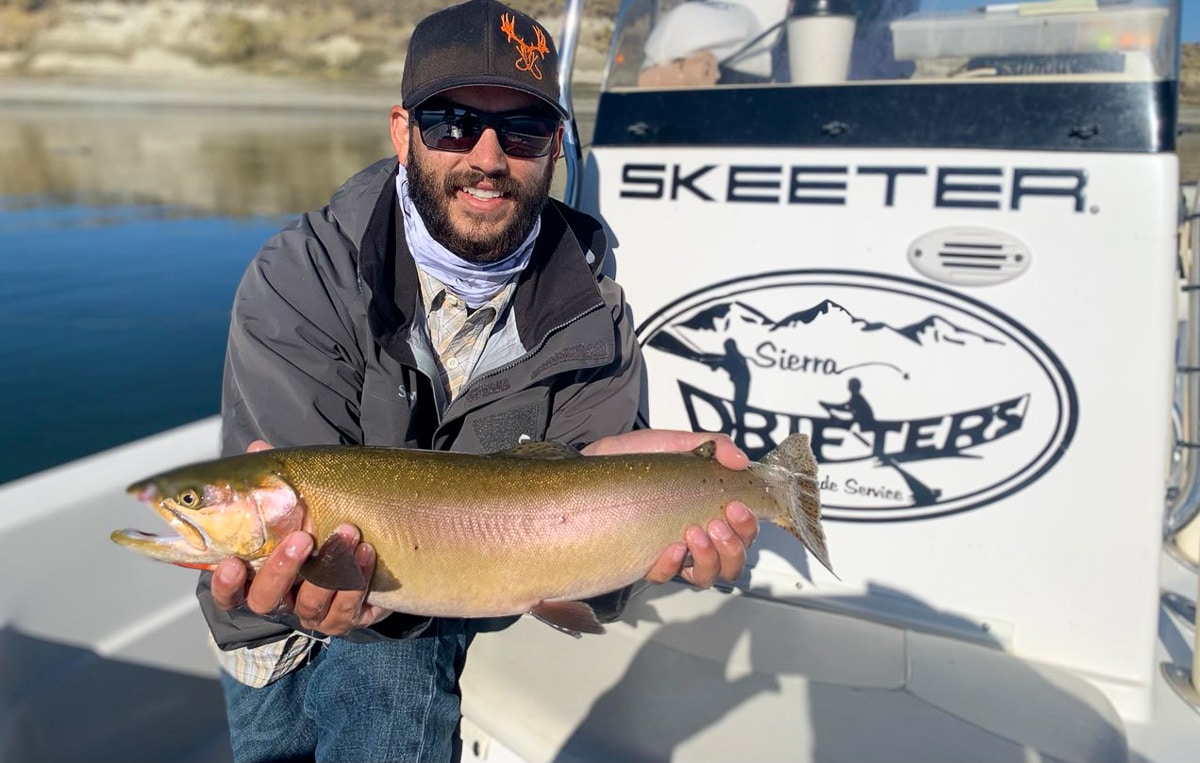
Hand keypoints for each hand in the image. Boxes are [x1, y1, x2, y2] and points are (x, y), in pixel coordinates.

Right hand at [209, 440, 389, 635]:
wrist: (372, 546)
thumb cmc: (322, 523)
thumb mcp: (299, 500)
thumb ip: (275, 480)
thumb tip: (258, 448)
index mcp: (259, 575)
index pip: (229, 591)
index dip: (226, 584)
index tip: (233, 563)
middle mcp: (282, 599)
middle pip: (266, 600)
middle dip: (282, 570)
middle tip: (302, 538)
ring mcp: (313, 612)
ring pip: (311, 605)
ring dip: (329, 569)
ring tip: (348, 532)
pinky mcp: (346, 618)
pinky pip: (347, 608)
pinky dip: (358, 579)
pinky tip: (367, 551)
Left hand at [582, 430, 758, 587]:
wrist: (593, 464)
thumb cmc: (635, 459)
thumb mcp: (676, 443)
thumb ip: (713, 445)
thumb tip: (739, 460)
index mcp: (708, 511)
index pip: (743, 532)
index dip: (748, 526)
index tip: (737, 505)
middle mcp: (696, 537)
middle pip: (733, 562)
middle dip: (733, 544)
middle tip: (716, 522)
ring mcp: (672, 551)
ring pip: (707, 576)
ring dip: (709, 558)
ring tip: (693, 532)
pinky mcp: (645, 560)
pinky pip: (666, 576)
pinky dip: (673, 565)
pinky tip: (671, 547)